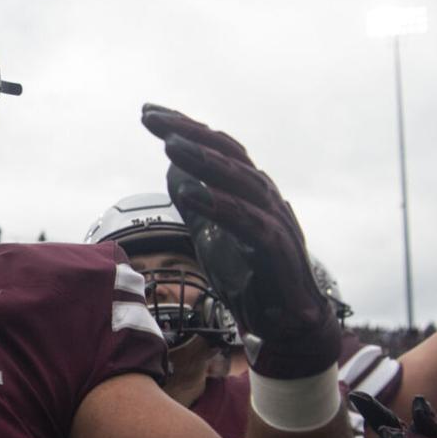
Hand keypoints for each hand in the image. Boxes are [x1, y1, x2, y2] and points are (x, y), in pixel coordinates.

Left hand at [140, 104, 338, 378]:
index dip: (185, 128)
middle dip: (189, 131)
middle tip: (151, 117)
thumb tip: (175, 173)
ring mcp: (274, 220)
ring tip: (171, 145)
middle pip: (228, 152)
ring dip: (205, 161)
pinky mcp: (277, 250)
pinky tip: (190, 194)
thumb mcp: (213, 236)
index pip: (217, 148)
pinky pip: (249, 222)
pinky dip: (221, 205)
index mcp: (249, 191)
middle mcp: (265, 197)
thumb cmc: (254, 277)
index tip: (148, 113)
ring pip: (242, 180)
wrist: (288, 324)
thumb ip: (198, 205)